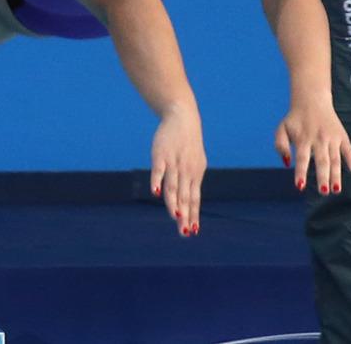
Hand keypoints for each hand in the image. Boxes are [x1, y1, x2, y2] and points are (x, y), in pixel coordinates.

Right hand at [150, 105, 205, 236]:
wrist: (182, 118)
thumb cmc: (188, 144)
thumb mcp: (195, 163)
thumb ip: (190, 183)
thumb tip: (189, 204)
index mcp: (195, 175)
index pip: (194, 199)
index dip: (193, 215)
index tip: (193, 231)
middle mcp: (186, 171)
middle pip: (185, 196)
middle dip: (185, 215)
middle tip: (185, 232)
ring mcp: (173, 162)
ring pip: (173, 186)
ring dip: (174, 203)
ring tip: (175, 217)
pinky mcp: (160, 154)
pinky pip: (158, 170)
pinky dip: (157, 181)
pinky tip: (155, 193)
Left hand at [274, 97, 350, 195]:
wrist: (311, 99)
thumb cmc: (295, 119)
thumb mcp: (282, 128)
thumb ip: (280, 145)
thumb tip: (286, 163)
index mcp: (303, 139)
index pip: (302, 158)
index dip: (300, 172)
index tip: (299, 186)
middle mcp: (318, 139)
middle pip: (322, 161)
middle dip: (323, 177)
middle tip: (323, 191)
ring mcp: (331, 138)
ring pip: (335, 159)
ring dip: (336, 174)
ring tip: (336, 189)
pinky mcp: (341, 135)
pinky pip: (348, 149)